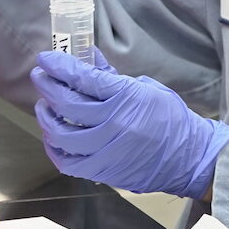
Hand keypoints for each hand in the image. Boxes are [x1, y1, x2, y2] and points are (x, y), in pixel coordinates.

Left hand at [30, 49, 228, 197]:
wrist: (188, 158)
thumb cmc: (171, 119)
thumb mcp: (146, 88)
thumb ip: (112, 76)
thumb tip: (88, 58)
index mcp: (127, 98)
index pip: (83, 78)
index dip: (59, 66)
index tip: (46, 58)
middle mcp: (113, 123)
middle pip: (66, 102)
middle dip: (47, 85)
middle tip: (40, 76)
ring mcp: (106, 150)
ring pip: (60, 132)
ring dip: (46, 116)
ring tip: (44, 106)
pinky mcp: (102, 170)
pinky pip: (66, 160)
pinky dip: (53, 147)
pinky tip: (52, 135)